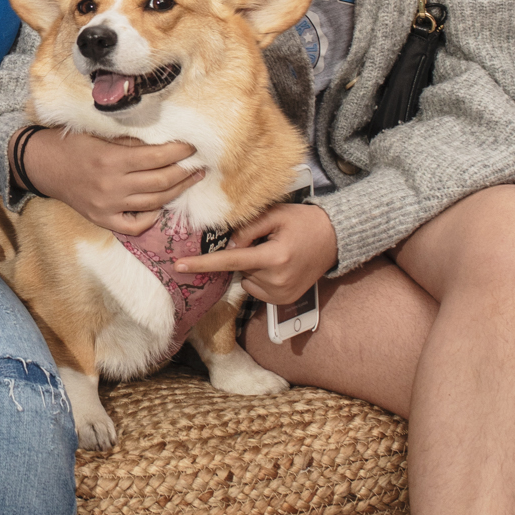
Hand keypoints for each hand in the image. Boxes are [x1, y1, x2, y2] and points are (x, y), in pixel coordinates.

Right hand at [20, 127, 202, 233]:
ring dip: (177, 192)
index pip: (157, 157)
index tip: (192, 146)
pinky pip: (134, 227)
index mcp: (111, 160)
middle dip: (185, 172)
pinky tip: (160, 206)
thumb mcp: (100, 134)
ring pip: (153, 204)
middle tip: (199, 164)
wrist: (43, 165)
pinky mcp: (101, 219)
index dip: (180, 151)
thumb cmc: (72, 143)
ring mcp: (107, 206)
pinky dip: (150, 218)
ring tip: (190, 180)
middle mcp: (111, 186)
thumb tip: (164, 142)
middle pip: (161, 182)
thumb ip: (130, 141)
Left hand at [174, 199, 338, 301]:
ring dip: (253, 267)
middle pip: (239, 269)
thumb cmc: (305, 222)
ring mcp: (282, 294)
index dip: (202, 264)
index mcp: (274, 257)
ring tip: (277, 253)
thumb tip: (229, 244)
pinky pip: (257, 289)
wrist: (336, 239)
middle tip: (268, 241)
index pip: (230, 261)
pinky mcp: (284, 300)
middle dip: (245, 254)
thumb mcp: (276, 214)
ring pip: (247, 280)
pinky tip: (279, 266)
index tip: (179, 266)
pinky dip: (261, 277)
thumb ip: (248, 227)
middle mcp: (277, 280)